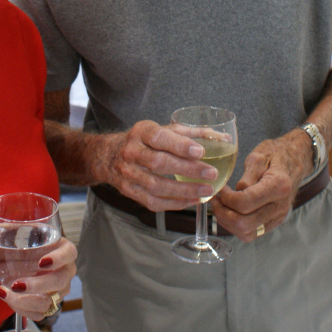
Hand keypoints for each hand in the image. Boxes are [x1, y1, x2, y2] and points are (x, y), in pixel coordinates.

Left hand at [0, 237, 77, 322]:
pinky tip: (6, 297)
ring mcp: (60, 291)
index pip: (69, 253)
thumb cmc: (31, 246)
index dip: (59, 259)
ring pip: (49, 303)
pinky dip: (21, 309)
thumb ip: (6, 231)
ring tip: (5, 292)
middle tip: (16, 284)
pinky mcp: (50, 305)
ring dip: (26, 301)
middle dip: (38, 285)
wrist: (32, 264)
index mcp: (64, 250)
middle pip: (60, 281)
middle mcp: (66, 271)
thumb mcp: (23, 235)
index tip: (41, 262)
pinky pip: (39, 314)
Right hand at [99, 120, 217, 210]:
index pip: (160, 137)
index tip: (201, 152)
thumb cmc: (143, 141)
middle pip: (159, 163)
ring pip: (156, 186)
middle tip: (211, 174)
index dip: (180, 145)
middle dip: (188, 170)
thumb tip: (223, 137)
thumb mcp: (162, 129)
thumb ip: (192, 133)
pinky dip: (174, 203)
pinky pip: (152, 201)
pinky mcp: (129, 191)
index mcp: (141, 132)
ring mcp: (128, 173)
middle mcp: (132, 152)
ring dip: (184, 191)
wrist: (108, 156)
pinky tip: (191, 201)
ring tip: (206, 191)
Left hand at [211, 131, 310, 241]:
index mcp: (278, 185)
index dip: (227, 198)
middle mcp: (280, 205)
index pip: (245, 202)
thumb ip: (247, 176)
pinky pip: (251, 233)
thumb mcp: (259, 156)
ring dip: (227, 222)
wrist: (295, 160)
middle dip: (223, 213)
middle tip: (215, 199)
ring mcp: (278, 216)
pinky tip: (229, 212)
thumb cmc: (276, 154)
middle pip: (244, 223)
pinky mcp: (273, 222)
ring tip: (220, 206)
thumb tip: (236, 192)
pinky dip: (235, 227)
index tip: (220, 189)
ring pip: (246, 233)